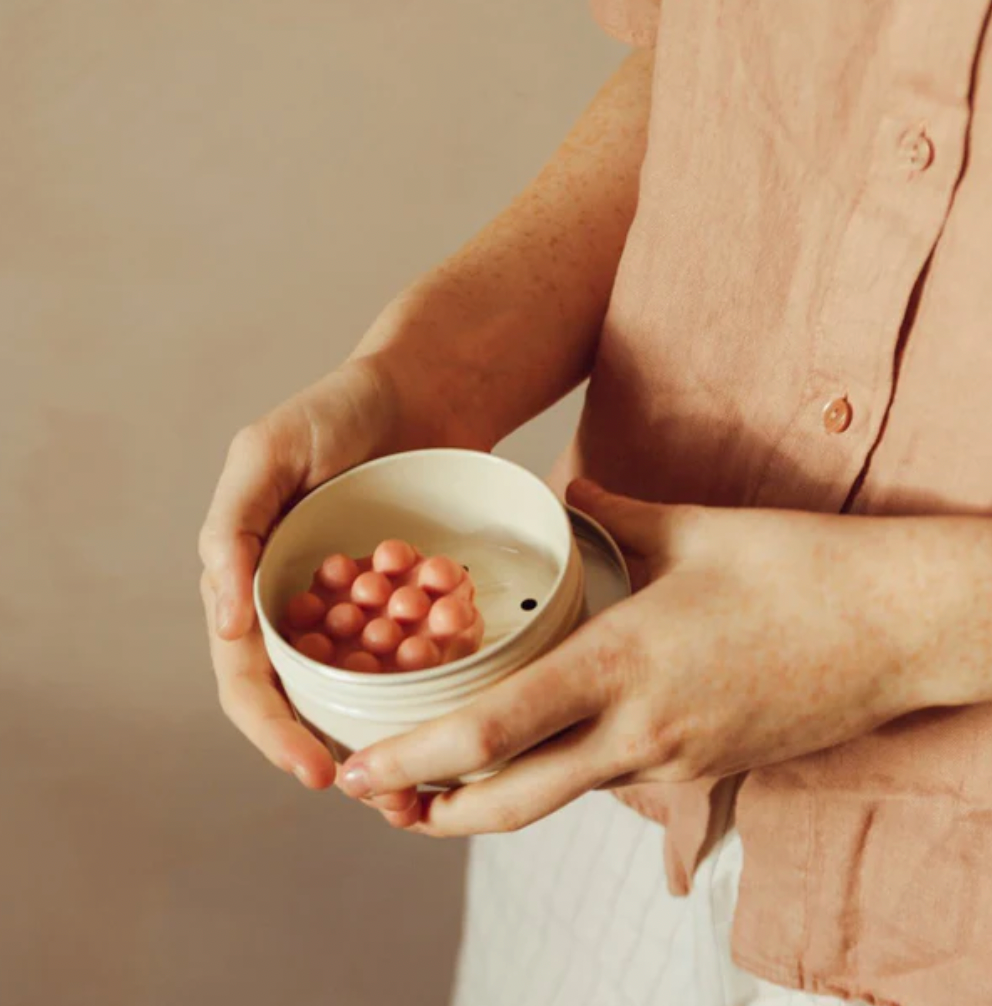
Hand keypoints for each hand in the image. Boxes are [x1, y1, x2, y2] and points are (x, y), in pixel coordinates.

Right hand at [199, 354, 450, 818]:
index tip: (315, 771)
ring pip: (357, 687)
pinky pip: (409, 652)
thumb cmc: (337, 411)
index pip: (248, 676)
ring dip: (381, 732)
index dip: (272, 730)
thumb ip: (233, 529)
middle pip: (303, 698)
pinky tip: (456, 709)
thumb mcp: (267, 454)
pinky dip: (425, 682)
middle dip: (331, 750)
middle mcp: (298, 602)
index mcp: (250, 580)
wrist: (424, 389)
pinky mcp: (405, 598)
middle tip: (379, 795)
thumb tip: (223, 621)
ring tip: (420, 771)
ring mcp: (355, 604)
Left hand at [337, 479, 932, 835]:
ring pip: (558, 800)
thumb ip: (610, 513)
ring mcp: (674, 761)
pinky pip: (609, 783)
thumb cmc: (796, 568)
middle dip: (433, 811)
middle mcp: (639, 730)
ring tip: (439, 784)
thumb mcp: (689, 529)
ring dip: (490, 802)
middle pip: (512, 801)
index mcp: (622, 663)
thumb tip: (565, 489)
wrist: (897, 625)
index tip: (360, 769)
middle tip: (379, 800)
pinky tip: (541, 746)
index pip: (496, 731)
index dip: (417, 760)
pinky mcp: (703, 771)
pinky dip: (558, 776)